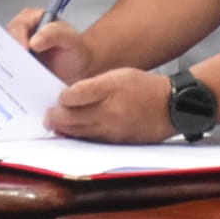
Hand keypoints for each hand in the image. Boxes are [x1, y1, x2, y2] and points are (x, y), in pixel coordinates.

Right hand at [6, 8, 95, 82]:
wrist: (79, 72)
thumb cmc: (76, 52)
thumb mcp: (71, 40)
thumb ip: (55, 34)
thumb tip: (33, 42)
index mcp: (33, 18)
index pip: (19, 24)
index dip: (19, 36)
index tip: (25, 50)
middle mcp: (22, 32)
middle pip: (7, 39)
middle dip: (10, 52)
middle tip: (16, 66)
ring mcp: (18, 49)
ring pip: (6, 55)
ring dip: (9, 65)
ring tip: (16, 77)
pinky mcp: (17, 66)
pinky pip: (9, 69)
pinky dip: (11, 76)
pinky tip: (17, 84)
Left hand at [44, 67, 175, 142]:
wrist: (172, 106)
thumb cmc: (142, 87)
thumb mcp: (118, 75)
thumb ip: (93, 85)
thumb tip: (69, 95)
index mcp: (110, 90)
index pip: (76, 94)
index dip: (63, 97)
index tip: (58, 97)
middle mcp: (110, 112)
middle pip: (74, 118)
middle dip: (56, 117)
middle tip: (47, 116)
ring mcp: (114, 130)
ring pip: (81, 132)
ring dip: (64, 130)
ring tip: (54, 126)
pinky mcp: (118, 142)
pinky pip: (93, 141)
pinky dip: (80, 138)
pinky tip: (72, 134)